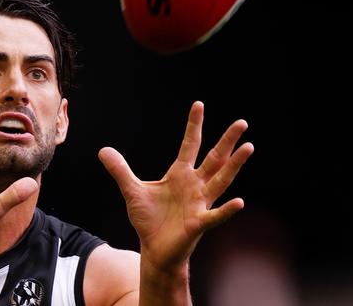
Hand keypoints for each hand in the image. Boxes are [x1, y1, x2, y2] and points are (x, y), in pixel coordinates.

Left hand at [98, 101, 253, 273]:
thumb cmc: (148, 220)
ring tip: (248, 147)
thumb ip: (120, 170)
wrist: (154, 249)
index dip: (194, 125)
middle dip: (227, 141)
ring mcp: (199, 203)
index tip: (199, 104)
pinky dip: (226, 210)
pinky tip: (239, 202)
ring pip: (220, 180)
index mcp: (179, 175)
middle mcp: (194, 185)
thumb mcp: (131, 190)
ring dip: (234, 165)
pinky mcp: (198, 223)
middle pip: (214, 159)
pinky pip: (215, 215)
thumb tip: (103, 150)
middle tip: (242, 122)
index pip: (189, 145)